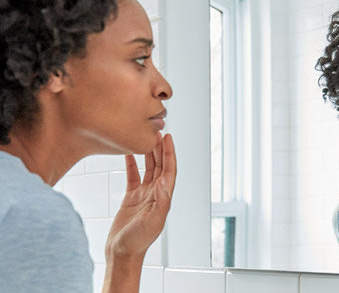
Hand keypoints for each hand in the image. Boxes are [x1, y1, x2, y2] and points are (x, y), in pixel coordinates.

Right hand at [105, 132, 176, 260]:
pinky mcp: (131, 198)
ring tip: (146, 138)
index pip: (169, 170)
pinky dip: (132, 164)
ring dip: (148, 154)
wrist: (122, 253)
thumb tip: (166, 182)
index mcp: (163, 198)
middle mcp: (156, 194)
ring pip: (148, 169)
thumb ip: (161, 202)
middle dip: (160, 149)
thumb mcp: (152, 222)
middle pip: (160, 166)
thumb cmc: (138, 241)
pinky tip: (129, 153)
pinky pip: (133, 176)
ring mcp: (144, 195)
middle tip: (157, 131)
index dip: (170, 154)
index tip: (168, 138)